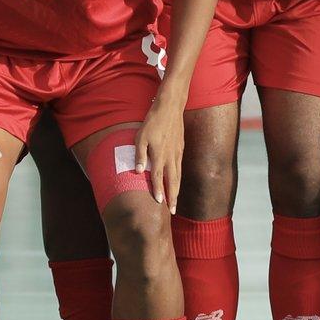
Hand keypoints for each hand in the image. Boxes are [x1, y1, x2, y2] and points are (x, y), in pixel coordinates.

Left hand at [134, 95, 184, 209]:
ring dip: (177, 190)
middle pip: (172, 181)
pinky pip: (180, 168)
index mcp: (159, 154)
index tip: (159, 203)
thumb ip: (139, 154)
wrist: (170, 107)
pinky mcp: (181, 149)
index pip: (158, 177)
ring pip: (178, 176)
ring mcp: (177, 153)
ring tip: (175, 202)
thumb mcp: (140, 136)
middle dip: (172, 197)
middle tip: (172, 211)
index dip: (158, 190)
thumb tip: (137, 171)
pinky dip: (179, 179)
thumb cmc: (152, 121)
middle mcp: (170, 156)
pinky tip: (178, 183)